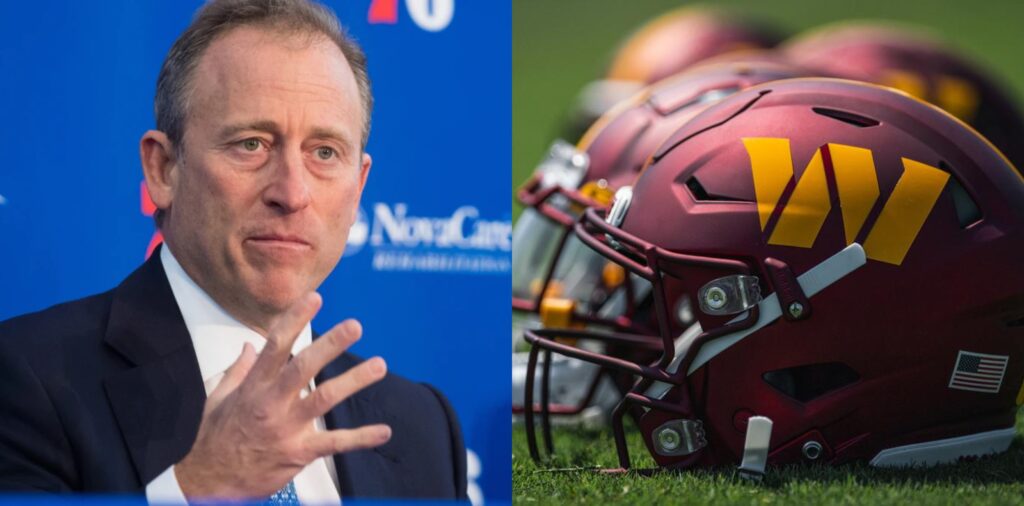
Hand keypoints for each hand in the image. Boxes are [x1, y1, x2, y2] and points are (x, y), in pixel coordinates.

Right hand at [174, 292, 390, 499]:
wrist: (209, 481)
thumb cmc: (214, 438)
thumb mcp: (218, 399)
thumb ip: (239, 370)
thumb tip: (250, 345)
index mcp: (253, 386)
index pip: (275, 345)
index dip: (295, 319)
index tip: (314, 298)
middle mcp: (271, 403)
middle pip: (304, 367)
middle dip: (331, 344)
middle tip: (355, 325)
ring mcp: (286, 428)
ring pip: (324, 398)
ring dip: (354, 381)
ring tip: (379, 365)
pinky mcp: (298, 453)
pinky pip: (334, 444)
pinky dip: (361, 438)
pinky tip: (384, 431)